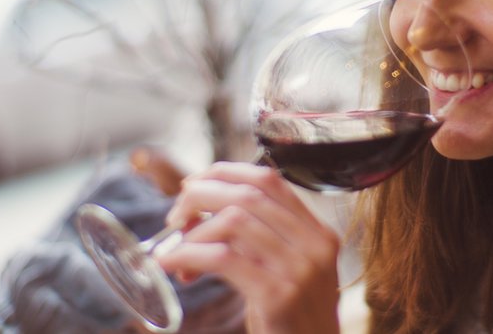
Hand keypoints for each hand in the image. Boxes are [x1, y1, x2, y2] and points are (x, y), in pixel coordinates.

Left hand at [156, 162, 340, 333]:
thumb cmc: (292, 321)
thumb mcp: (290, 272)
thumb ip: (263, 240)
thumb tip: (203, 210)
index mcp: (318, 233)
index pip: (269, 180)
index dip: (225, 173)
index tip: (194, 184)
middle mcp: (314, 245)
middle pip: (247, 195)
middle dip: (200, 198)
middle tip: (175, 218)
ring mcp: (299, 269)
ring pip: (233, 222)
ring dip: (192, 233)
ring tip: (176, 254)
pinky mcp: (278, 295)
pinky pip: (222, 258)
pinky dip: (188, 255)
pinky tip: (174, 266)